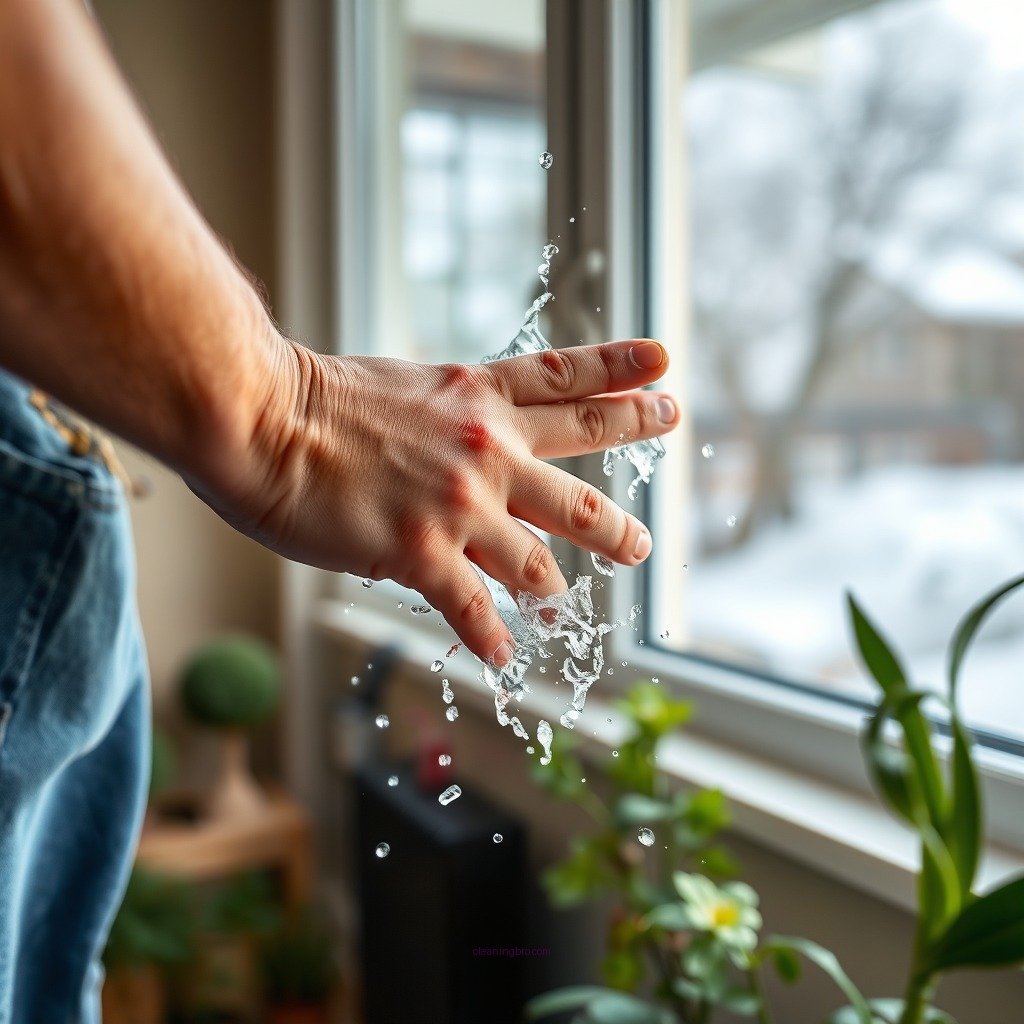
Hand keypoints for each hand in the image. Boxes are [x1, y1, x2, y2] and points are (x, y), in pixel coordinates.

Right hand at [218, 336, 678, 665]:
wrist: (261, 417)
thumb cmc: (316, 400)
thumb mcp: (407, 391)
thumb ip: (450, 420)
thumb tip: (471, 452)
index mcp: (480, 398)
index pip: (568, 380)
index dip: (622, 374)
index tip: (665, 370)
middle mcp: (488, 450)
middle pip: (581, 487)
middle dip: (619, 520)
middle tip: (644, 542)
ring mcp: (462, 505)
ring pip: (541, 562)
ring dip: (560, 589)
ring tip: (568, 606)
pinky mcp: (422, 553)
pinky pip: (475, 610)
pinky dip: (492, 639)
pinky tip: (503, 658)